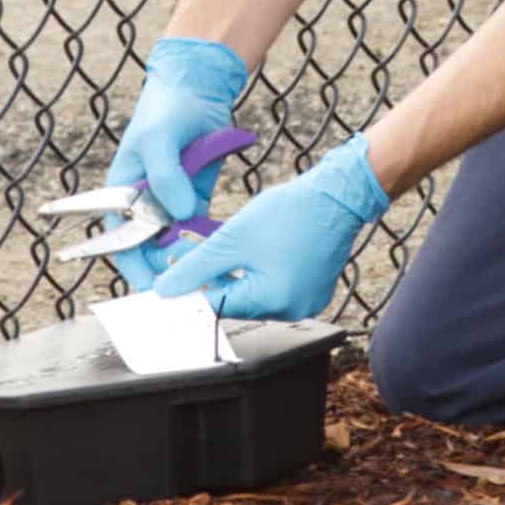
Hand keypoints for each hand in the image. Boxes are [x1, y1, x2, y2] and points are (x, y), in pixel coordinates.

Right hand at [104, 35, 249, 286]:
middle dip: (163, 269)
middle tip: (186, 286)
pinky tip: (219, 253)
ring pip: (173, 244)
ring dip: (186, 259)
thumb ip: (165, 176)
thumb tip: (178, 212)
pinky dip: (204, 241)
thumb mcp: (159, 139)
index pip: (118, 240)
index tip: (149, 289)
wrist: (199, 88)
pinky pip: (196, 228)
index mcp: (120, 193)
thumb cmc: (166, 109)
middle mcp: (142, 203)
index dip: (131, 267)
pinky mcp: (195, 198)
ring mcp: (169, 202)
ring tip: (205, 275)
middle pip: (147, 249)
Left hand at [152, 135, 389, 321]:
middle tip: (185, 259)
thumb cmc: (292, 211)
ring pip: (253, 294)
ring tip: (215, 250)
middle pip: (236, 303)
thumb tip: (166, 289)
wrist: (338, 194)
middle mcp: (291, 310)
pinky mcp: (311, 288)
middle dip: (210, 280)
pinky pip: (273, 287)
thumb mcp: (234, 237)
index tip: (167, 288)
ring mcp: (304, 301)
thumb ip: (197, 266)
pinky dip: (255, 273)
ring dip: (232, 276)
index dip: (189, 296)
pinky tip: (245, 251)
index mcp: (272, 301)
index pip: (217, 307)